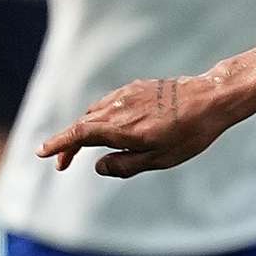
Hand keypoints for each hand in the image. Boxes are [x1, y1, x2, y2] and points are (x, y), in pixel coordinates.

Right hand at [39, 72, 243, 178]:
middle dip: (69, 145)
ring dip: (84, 130)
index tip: (42, 153)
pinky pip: (109, 103)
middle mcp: (118, 108)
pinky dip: (100, 117)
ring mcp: (126, 95)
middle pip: (82, 125)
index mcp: (120, 128)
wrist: (212, 98)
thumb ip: (126, 165)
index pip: (78, 135)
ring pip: (95, 113)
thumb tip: (98, 166)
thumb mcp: (160, 158)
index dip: (58, 144)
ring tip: (84, 148)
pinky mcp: (136, 88)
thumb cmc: (190, 133)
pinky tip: (109, 127)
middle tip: (63, 163)